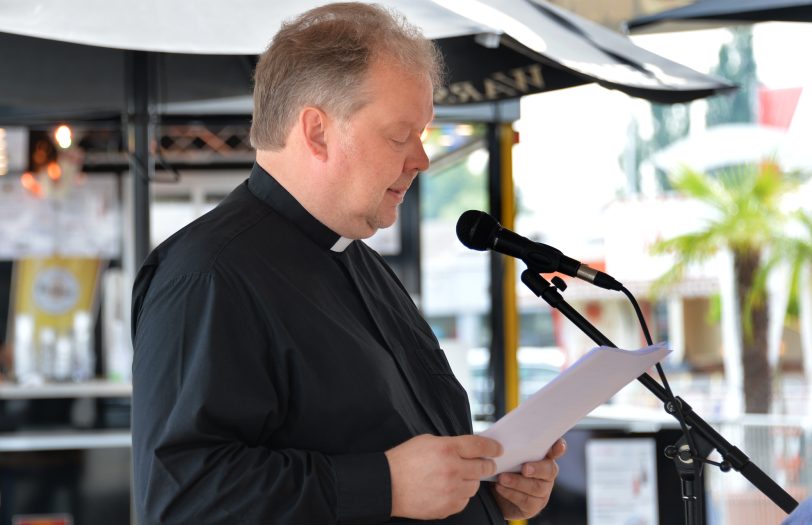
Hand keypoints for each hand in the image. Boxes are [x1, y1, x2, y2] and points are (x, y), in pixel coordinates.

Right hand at [385, 434, 501, 519]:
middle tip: (484, 464)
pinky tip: (449, 489)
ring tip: (458, 477)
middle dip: (486, 465)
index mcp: (447, 448)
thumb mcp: (427, 441)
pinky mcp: (447, 506)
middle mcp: (452, 469)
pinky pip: (465, 501)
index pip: (479, 446)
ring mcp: (451, 490)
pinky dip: (461, 495)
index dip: (492, 447)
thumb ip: (451, 444)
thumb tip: (469, 448)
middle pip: (483, 467)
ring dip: (471, 480)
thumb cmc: (404, 460)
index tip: (498, 449)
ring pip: (475, 486)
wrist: (387, 485)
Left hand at [490, 437, 566, 519]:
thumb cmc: (500, 468)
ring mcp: (542, 492)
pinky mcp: (533, 506)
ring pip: (537, 488)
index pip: (555, 450)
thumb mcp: (504, 455)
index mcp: (542, 457)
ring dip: (518, 482)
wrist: (490, 493)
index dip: (559, 447)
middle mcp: (546, 474)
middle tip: (524, 468)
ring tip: (502, 478)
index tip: (559, 446)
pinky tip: (500, 487)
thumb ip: (511, 447)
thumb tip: (504, 438)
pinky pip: (526, 501)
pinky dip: (511, 493)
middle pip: (550, 470)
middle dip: (537, 469)